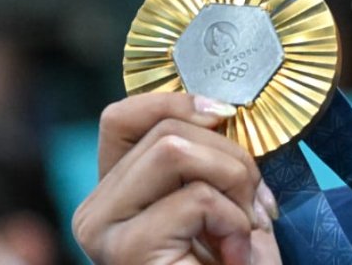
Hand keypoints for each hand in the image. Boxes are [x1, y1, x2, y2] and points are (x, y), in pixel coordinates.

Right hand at [72, 93, 281, 264]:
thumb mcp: (224, 196)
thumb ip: (210, 154)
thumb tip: (221, 106)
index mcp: (116, 190)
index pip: (123, 115)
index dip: (179, 101)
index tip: (227, 117)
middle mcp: (95, 209)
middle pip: (166, 128)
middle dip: (233, 156)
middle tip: (256, 203)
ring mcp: (104, 233)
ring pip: (174, 149)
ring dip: (233, 183)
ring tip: (243, 228)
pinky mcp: (126, 252)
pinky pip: (194, 197)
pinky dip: (233, 220)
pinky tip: (235, 255)